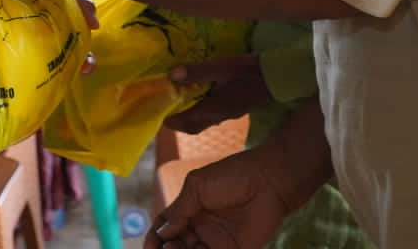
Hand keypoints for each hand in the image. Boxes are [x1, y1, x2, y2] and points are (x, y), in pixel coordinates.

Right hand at [146, 149, 292, 248]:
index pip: (165, 229)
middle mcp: (200, 228)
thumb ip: (179, 210)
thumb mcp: (197, 186)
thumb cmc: (233, 175)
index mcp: (190, 210)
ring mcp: (216, 241)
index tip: (149, 246)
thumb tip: (162, 233)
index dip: (155, 239)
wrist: (268, 180)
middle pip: (175, 246)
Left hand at [165, 54, 271, 133]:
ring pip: (203, 122)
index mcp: (215, 108)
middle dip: (179, 124)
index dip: (171, 120)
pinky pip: (212, 115)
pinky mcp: (236, 108)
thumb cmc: (250, 71)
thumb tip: (172, 75)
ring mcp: (229, 114)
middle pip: (194, 127)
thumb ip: (198, 71)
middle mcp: (220, 115)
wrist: (278, 78)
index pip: (187, 120)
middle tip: (166, 113)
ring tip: (179, 104)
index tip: (158, 116)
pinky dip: (201, 111)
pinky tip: (200, 96)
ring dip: (189, 117)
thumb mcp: (223, 67)